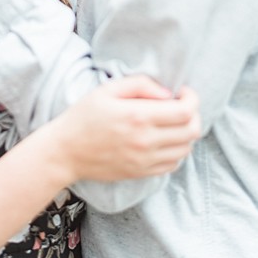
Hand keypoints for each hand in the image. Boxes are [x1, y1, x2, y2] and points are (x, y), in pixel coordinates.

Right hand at [54, 75, 200, 181]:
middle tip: (180, 106)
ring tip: (172, 123)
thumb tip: (168, 93)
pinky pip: (173, 165)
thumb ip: (141, 84)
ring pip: (186, 149)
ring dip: (186, 134)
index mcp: (138, 116)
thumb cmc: (84, 117)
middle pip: (192, 131)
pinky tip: (164, 140)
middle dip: (194, 115)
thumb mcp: (108, 90)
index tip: (183, 92)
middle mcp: (146, 141)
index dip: (192, 98)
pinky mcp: (141, 173)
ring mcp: (144, 160)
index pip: (186, 111)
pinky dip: (177, 151)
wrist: (64, 153)